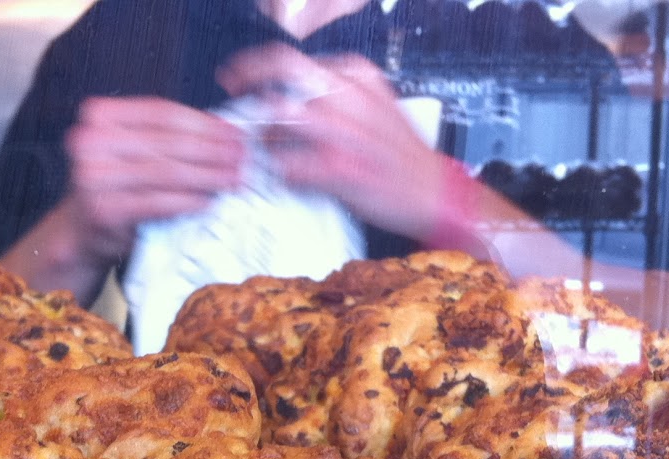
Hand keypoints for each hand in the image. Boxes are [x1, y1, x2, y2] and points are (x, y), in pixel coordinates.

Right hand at [62, 96, 245, 263]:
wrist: (83, 231)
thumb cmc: (118, 185)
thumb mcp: (134, 150)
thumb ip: (167, 136)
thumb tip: (226, 131)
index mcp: (98, 115)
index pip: (161, 113)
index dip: (203, 122)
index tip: (234, 132)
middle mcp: (90, 141)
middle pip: (167, 141)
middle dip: (212, 149)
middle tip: (243, 156)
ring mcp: (94, 176)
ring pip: (167, 172)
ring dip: (208, 175)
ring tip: (235, 178)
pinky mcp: (105, 209)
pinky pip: (159, 202)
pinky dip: (188, 201)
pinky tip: (210, 201)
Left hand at [217, 45, 445, 241]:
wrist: (434, 192)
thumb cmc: (400, 154)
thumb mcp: (375, 104)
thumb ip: (335, 93)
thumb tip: (289, 93)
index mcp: (359, 76)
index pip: (296, 57)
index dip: (257, 64)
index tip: (238, 75)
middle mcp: (351, 97)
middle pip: (283, 70)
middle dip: (249, 77)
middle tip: (233, 93)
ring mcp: (344, 133)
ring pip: (281, 116)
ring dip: (265, 135)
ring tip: (268, 149)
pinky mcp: (341, 169)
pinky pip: (290, 165)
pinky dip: (282, 171)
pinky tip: (287, 175)